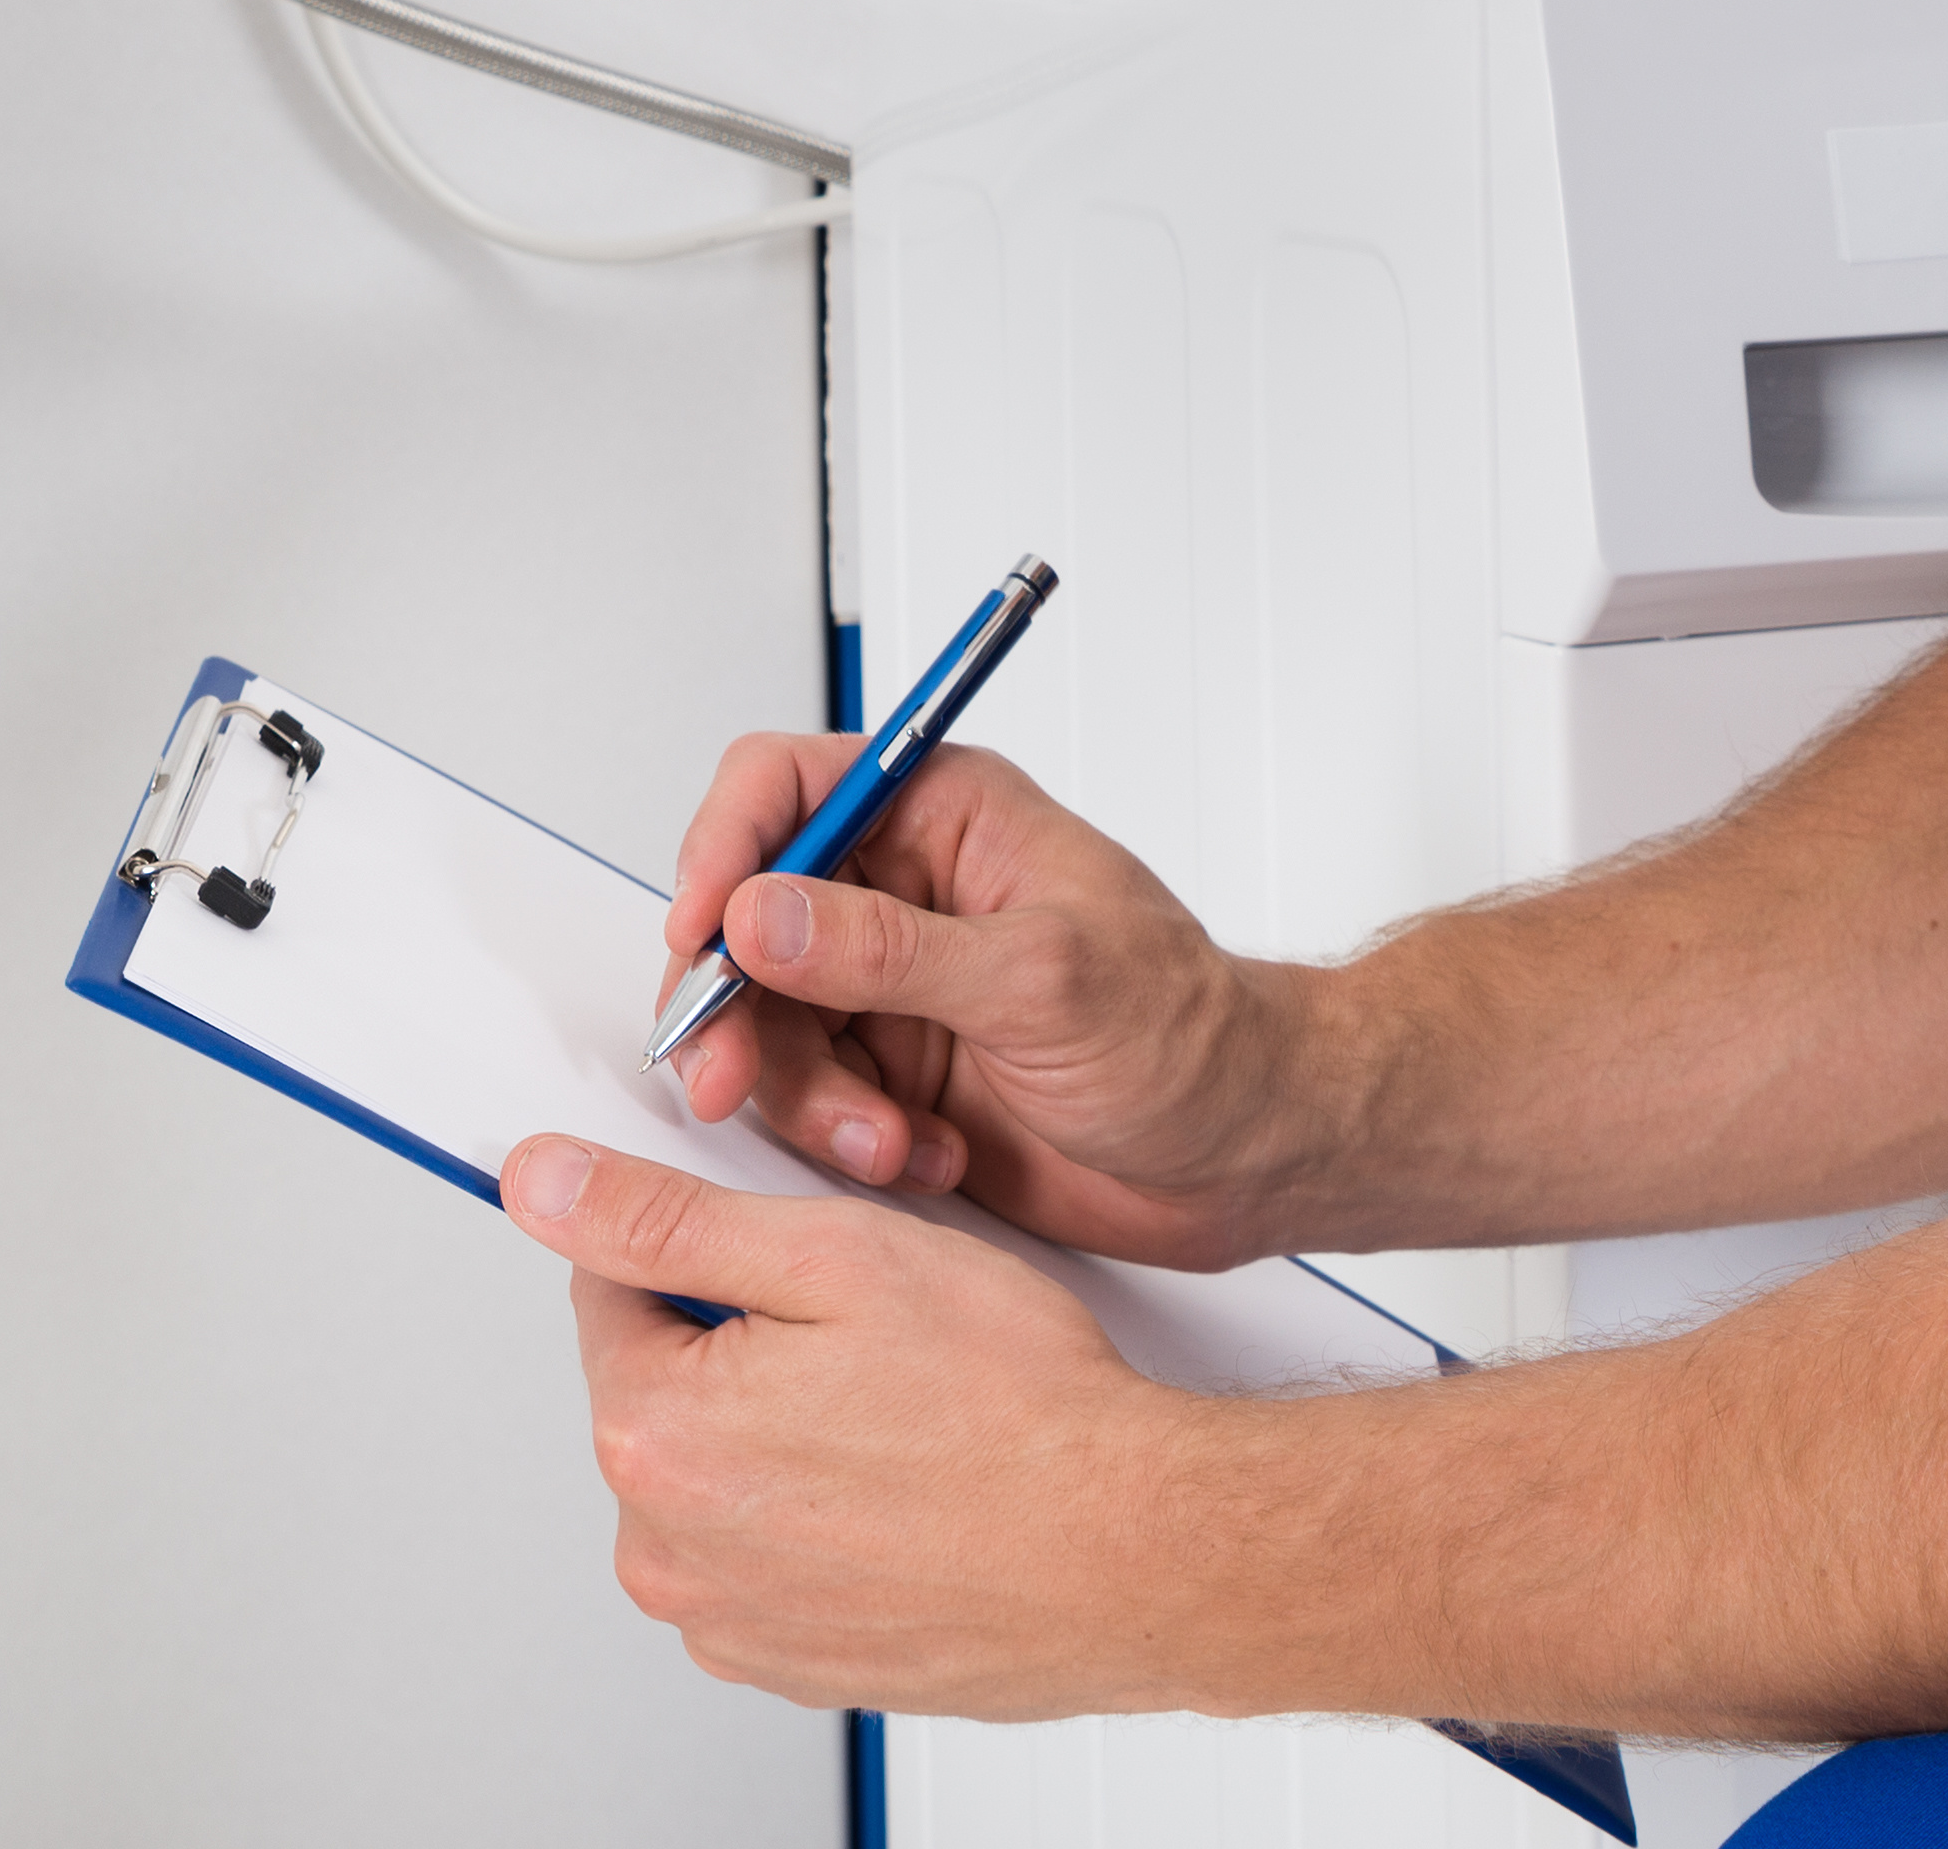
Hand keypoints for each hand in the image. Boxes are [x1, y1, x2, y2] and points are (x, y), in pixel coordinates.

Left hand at [507, 1132, 1233, 1719]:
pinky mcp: (792, 1666)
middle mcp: (668, 1551)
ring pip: (722, 1477)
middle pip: (666, 1389)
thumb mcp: (835, 1257)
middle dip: (748, 1348)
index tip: (793, 1260)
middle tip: (870, 1342)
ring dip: (787, 1439)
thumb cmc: (1017, 1415)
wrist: (1133, 1553)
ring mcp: (730, 1623)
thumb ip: (665, 1219)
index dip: (712, 1247)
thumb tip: (547, 1185)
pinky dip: (824, 1521)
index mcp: (654, 1435)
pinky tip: (907, 1491)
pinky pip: (772, 1560)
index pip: (612, 1286)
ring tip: (902, 1421)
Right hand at [644, 733, 1318, 1264]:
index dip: (724, 849)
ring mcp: (894, 991)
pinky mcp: (893, 1079)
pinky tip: (927, 1159)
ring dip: (805, 1096)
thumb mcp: (1043, 979)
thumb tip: (763, 913)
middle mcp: (904, 895)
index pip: (786, 787)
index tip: (703, 931)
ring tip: (885, 1142)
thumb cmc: (1192, 1038)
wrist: (1245, 1157)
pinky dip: (847, 1143)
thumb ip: (893, 950)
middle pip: (747, 920)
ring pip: (768, 1025)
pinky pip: (809, 1103)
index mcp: (948, 818)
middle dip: (735, 1006)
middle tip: (727, 1076)